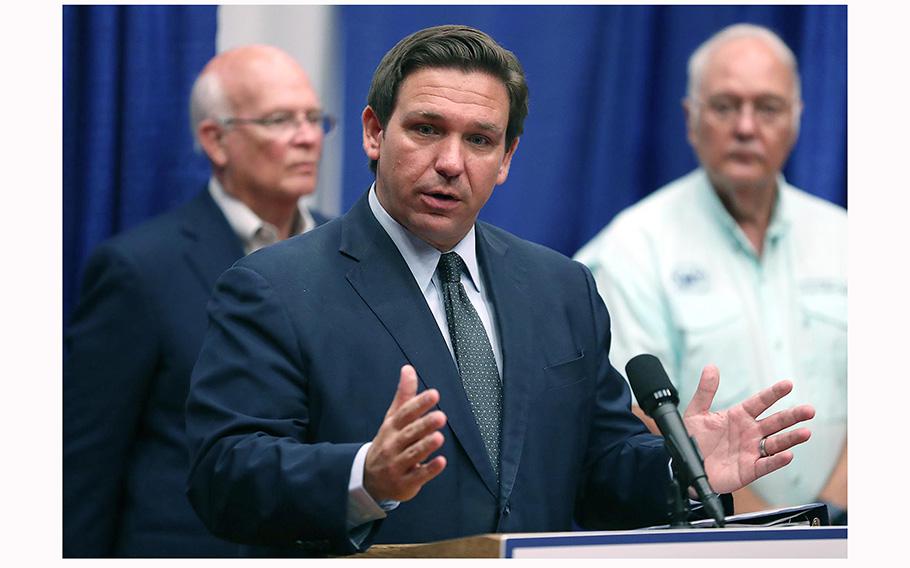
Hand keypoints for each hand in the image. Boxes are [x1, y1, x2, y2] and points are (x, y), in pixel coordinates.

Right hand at [363, 365, 447, 502]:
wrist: (369, 479)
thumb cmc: (387, 444)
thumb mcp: (392, 419)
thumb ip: (404, 395)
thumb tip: (408, 369)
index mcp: (392, 428)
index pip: (405, 414)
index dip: (419, 404)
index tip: (434, 394)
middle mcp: (393, 445)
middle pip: (409, 433)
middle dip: (424, 425)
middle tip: (440, 417)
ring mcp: (397, 464)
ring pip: (413, 454)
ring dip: (426, 446)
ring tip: (439, 438)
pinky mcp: (405, 482)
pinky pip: (418, 475)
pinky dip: (429, 469)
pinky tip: (441, 462)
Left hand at [682, 365, 814, 494]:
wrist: (686, 466)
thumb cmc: (693, 440)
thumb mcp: (696, 413)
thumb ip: (705, 391)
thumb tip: (711, 368)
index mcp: (739, 416)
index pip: (760, 402)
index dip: (773, 393)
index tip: (788, 384)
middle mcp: (749, 432)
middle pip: (775, 422)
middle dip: (792, 416)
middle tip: (809, 410)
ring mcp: (751, 451)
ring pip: (776, 443)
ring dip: (791, 438)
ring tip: (806, 432)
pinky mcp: (749, 469)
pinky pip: (766, 464)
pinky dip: (777, 460)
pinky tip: (787, 455)